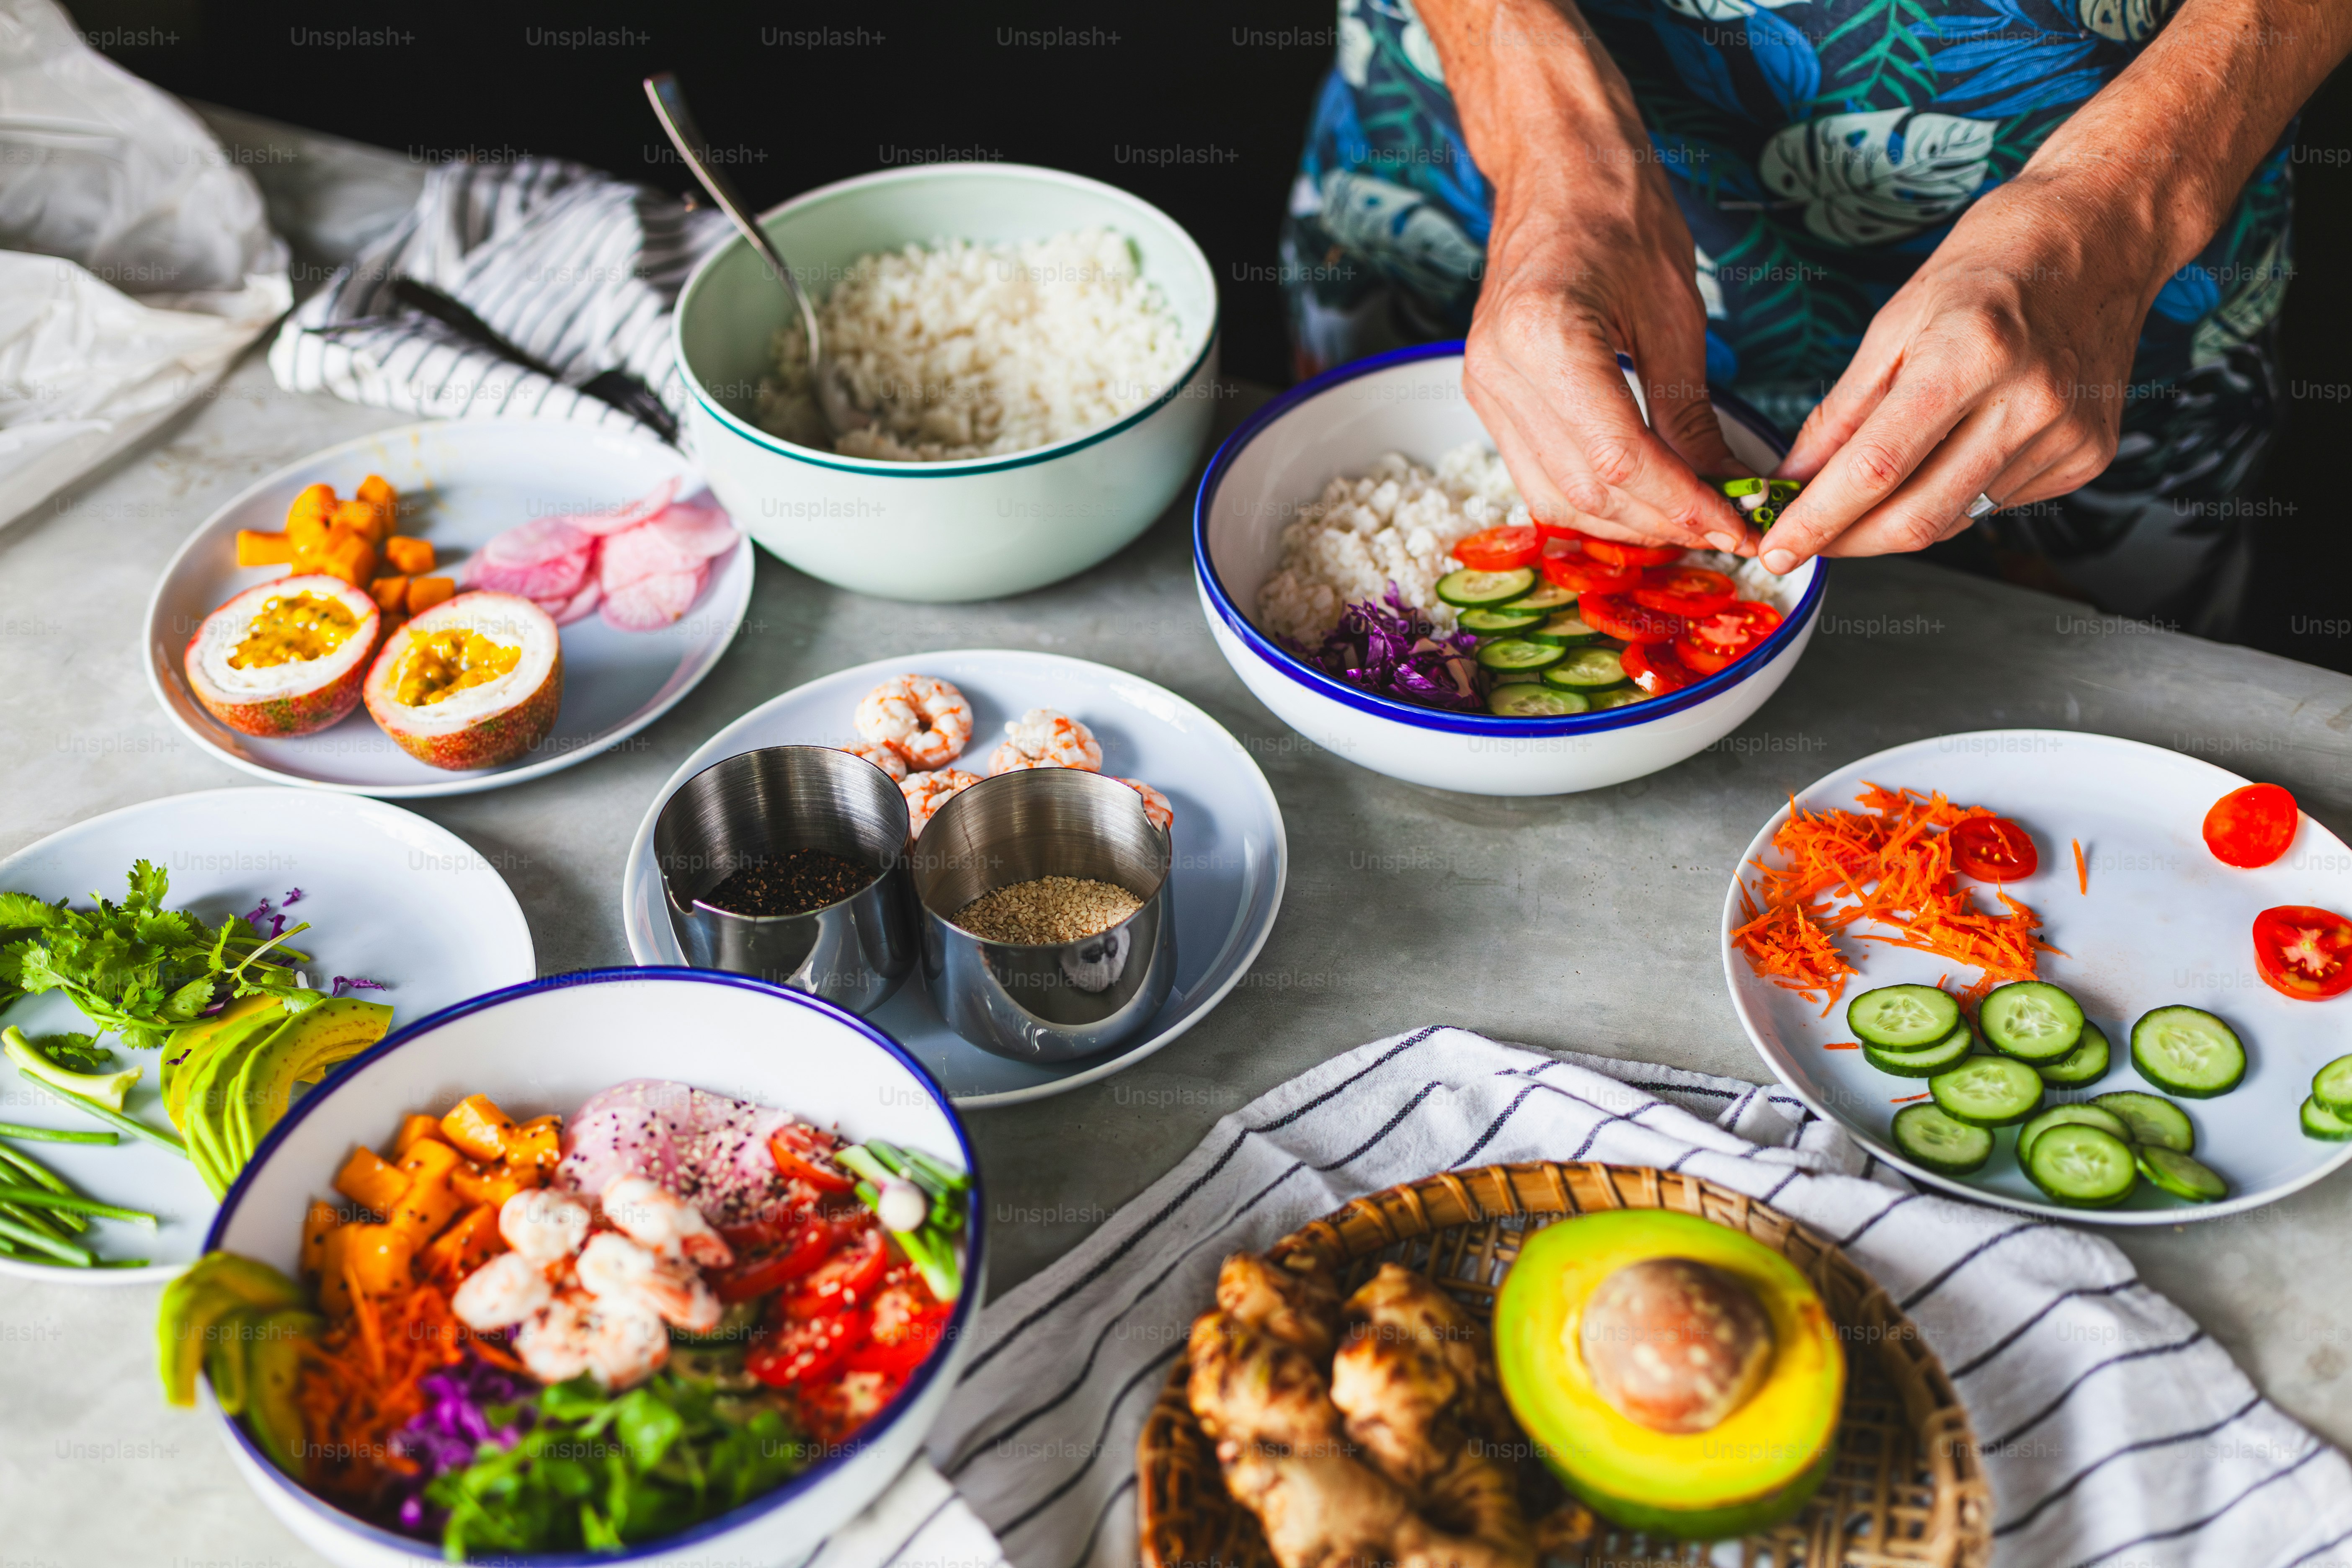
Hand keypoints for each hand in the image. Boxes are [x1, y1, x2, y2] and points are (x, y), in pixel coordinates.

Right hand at [1466, 162, 1754, 552]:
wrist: (1556, 165)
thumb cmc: (1618, 212)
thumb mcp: (1675, 313)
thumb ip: (1693, 413)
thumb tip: (1726, 488)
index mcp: (1545, 338)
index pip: (1620, 461)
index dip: (1684, 507)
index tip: (1739, 527)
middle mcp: (1499, 372)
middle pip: (1586, 491)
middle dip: (1663, 524)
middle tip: (1727, 530)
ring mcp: (1484, 389)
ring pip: (1557, 498)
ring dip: (1628, 525)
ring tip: (1690, 522)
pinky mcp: (1487, 399)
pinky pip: (1540, 477)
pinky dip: (1594, 502)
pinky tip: (1644, 500)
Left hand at [1760, 173, 2157, 572]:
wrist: (2100, 236)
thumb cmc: (1994, 264)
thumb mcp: (1895, 323)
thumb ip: (1841, 412)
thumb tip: (1795, 478)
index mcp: (1972, 355)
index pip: (1877, 468)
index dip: (1818, 520)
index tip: (1777, 548)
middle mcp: (2029, 402)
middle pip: (1918, 517)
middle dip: (1849, 542)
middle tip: (1806, 542)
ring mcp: (2065, 435)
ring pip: (1954, 519)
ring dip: (1897, 521)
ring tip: (1872, 491)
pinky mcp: (2087, 456)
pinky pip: (1995, 505)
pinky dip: (1952, 498)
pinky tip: (1947, 459)